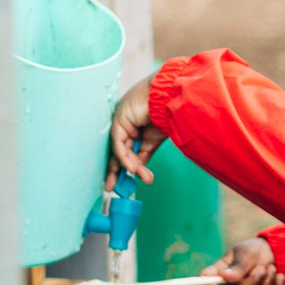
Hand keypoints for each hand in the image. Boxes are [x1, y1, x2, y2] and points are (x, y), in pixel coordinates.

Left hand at [105, 75, 165, 190]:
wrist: (172, 95)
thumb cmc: (169, 111)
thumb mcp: (157, 138)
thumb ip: (146, 152)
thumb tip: (138, 169)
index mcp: (136, 127)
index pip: (126, 149)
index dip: (125, 166)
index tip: (125, 182)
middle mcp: (126, 125)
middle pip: (118, 152)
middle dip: (116, 171)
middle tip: (112, 188)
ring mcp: (121, 122)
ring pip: (119, 151)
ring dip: (129, 167)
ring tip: (141, 178)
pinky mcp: (119, 122)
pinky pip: (119, 145)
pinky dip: (125, 158)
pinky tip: (133, 168)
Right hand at [198, 238, 284, 284]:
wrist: (275, 254)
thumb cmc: (254, 251)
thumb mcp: (247, 252)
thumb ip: (238, 265)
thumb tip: (226, 277)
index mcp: (220, 273)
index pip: (204, 284)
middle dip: (254, 281)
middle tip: (262, 268)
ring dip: (268, 282)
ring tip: (271, 268)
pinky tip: (279, 277)